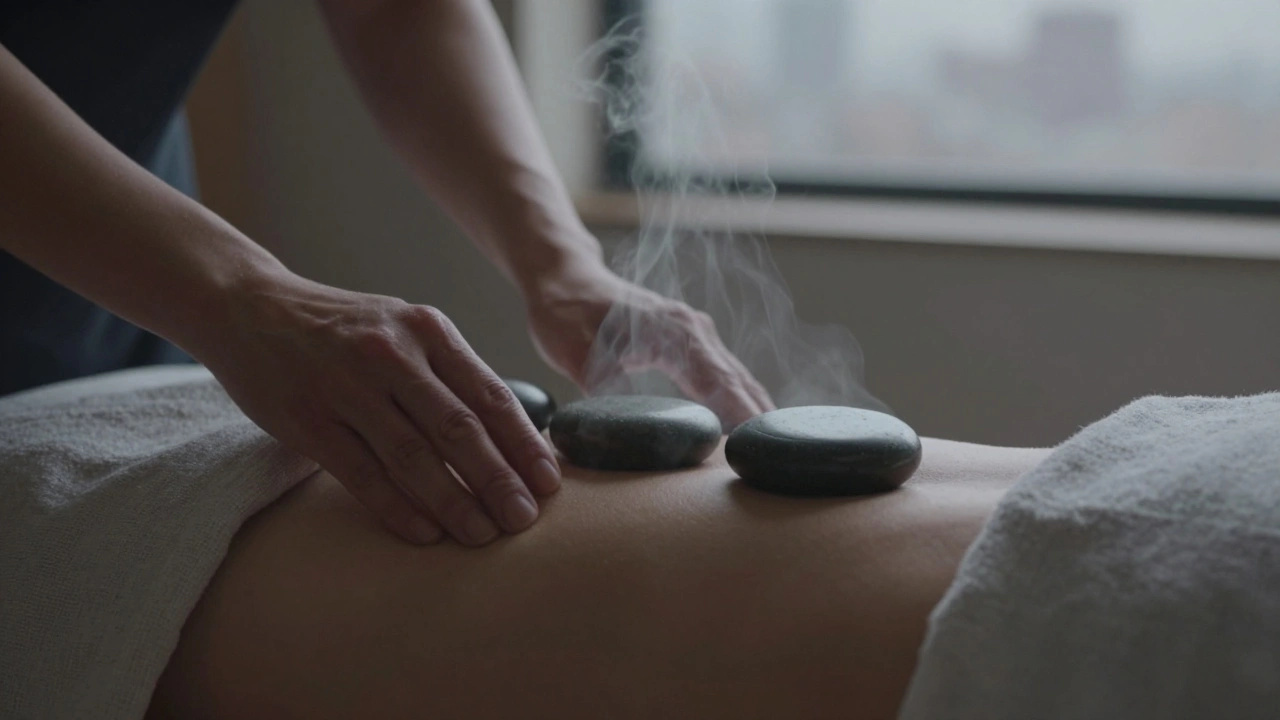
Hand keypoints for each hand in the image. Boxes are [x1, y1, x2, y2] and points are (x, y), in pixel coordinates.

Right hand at [193, 271, 560, 546]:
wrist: (249, 307)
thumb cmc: (343, 329)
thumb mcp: (403, 330)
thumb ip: (450, 373)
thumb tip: (514, 435)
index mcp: (427, 330)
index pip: (490, 395)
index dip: (524, 444)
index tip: (549, 483)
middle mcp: (391, 354)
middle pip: (459, 429)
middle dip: (498, 480)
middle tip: (524, 521)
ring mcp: (346, 387)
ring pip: (413, 456)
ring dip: (454, 502)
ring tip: (483, 536)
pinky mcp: (307, 420)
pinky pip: (362, 472)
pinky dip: (397, 507)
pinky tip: (426, 533)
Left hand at [524, 258, 773, 427]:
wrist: (564, 278)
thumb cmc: (565, 312)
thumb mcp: (573, 351)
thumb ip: (600, 385)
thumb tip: (624, 425)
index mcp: (672, 330)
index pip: (717, 379)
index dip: (739, 412)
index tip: (757, 442)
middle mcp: (693, 330)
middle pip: (738, 380)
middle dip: (758, 419)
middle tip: (776, 458)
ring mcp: (695, 334)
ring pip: (737, 377)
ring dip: (754, 411)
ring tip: (772, 451)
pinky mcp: (690, 342)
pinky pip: (724, 375)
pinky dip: (739, 400)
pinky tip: (748, 427)